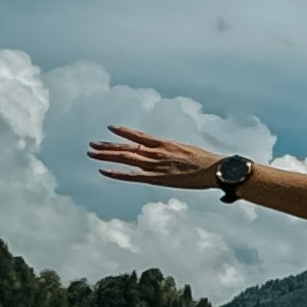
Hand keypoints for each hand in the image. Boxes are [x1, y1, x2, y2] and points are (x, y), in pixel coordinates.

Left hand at [88, 129, 228, 192]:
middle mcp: (157, 152)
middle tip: (91, 144)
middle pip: (127, 148)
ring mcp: (156, 165)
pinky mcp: (157, 178)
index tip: (110, 128)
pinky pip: (132, 176)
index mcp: (165, 144)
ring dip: (107, 156)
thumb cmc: (207, 162)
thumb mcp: (188, 151)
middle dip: (108, 146)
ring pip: (126, 159)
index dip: (124, 132)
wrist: (215, 168)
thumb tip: (173, 156)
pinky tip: (103, 171)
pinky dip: (117, 173)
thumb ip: (176, 153)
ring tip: (91, 153)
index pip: (139, 136)